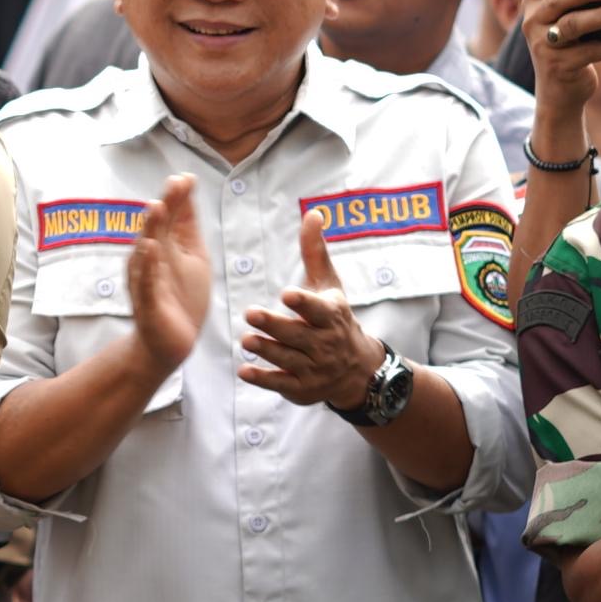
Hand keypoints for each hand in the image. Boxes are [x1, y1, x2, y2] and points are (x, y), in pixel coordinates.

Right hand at [120, 173, 209, 378]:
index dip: (178, 197)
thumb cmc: (180, 298)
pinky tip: (150, 248)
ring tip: (157, 207)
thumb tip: (187, 187)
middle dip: (165, 205)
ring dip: (151, 229)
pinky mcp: (147, 303)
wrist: (170, 344)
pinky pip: (145, 281)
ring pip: (147, 250)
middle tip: (173, 183)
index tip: (186, 177)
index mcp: (165, 245)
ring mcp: (146, 279)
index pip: (171, 216)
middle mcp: (150, 258)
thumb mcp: (193, 255)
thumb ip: (188, 224)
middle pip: (157, 227)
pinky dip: (147, 265)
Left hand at [238, 212, 386, 410]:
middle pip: (298, 335)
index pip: (318, 309)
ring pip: (288, 359)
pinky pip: (281, 384)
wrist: (356, 369)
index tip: (287, 295)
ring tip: (246, 340)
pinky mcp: (302, 388)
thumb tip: (312, 213)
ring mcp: (315, 368)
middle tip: (251, 314)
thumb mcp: (329, 284)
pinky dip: (263, 379)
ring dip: (267, 350)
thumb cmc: (334, 317)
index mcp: (332, 315)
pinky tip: (244, 370)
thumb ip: (315, 251)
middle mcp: (326, 343)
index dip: (304, 303)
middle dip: (275, 326)